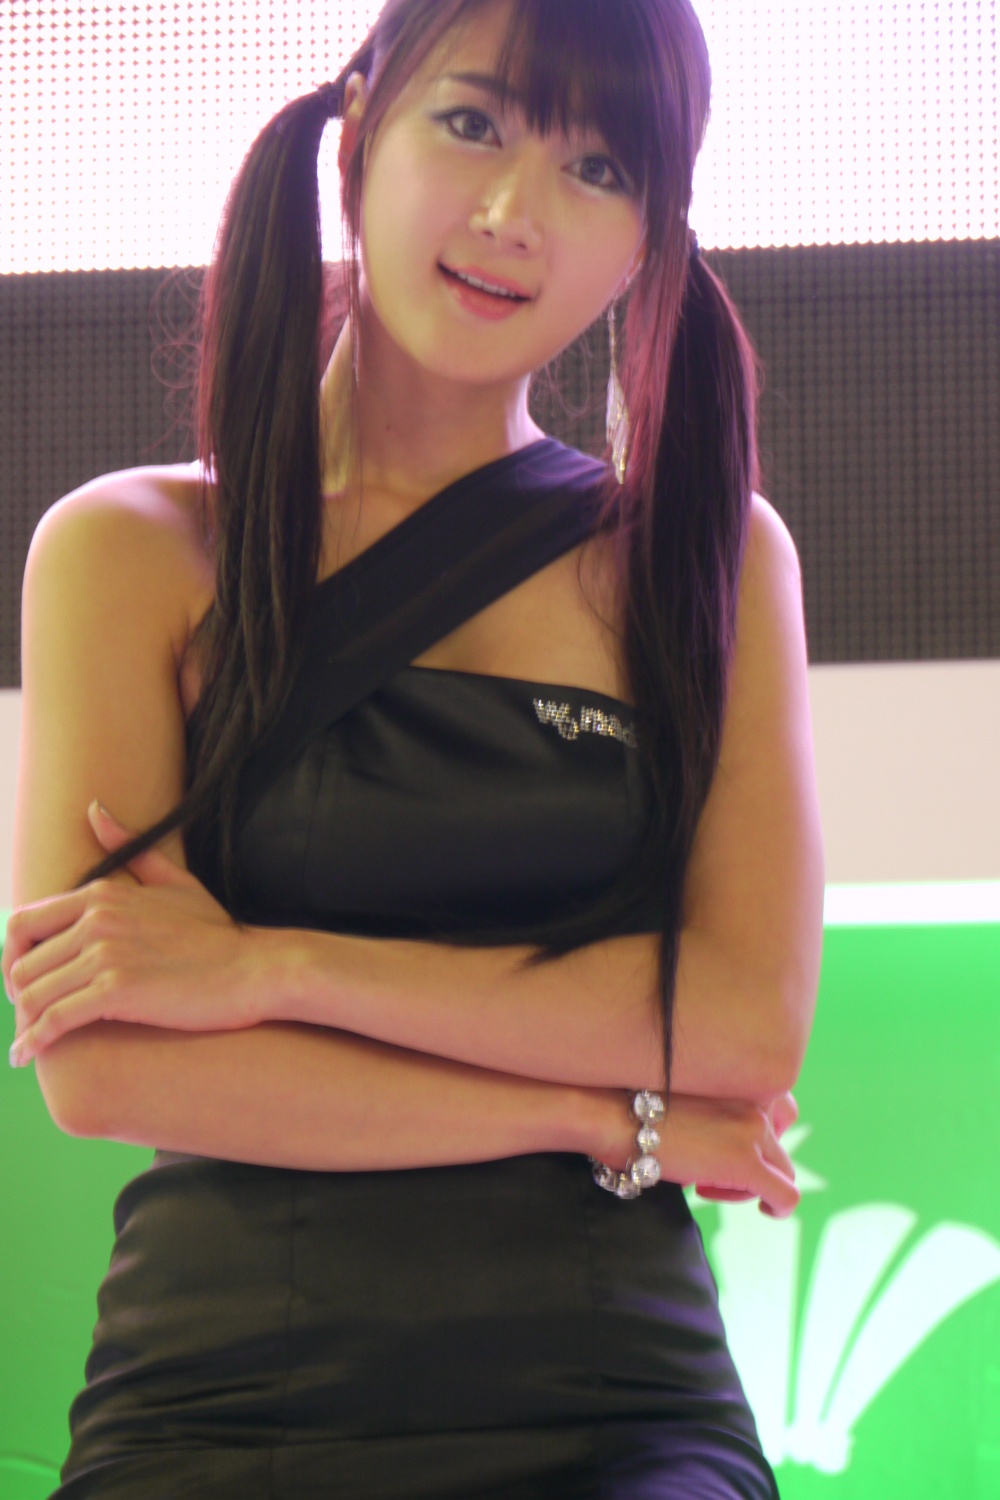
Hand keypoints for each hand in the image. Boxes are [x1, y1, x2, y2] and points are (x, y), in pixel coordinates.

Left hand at [5, 801, 261, 1065]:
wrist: (254, 970)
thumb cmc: (218, 934)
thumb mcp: (175, 882)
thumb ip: (132, 847)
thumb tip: (94, 810)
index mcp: (102, 894)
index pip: (24, 922)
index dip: (13, 955)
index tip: (22, 978)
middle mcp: (97, 920)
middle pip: (23, 962)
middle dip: (18, 994)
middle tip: (26, 1018)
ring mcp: (106, 955)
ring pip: (33, 994)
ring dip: (22, 1023)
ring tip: (26, 1042)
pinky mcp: (116, 992)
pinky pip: (54, 1020)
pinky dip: (33, 1042)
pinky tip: (26, 1056)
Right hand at [594, 1089, 799, 1218]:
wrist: (615, 1114)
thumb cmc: (634, 1108)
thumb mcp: (686, 1100)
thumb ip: (713, 1115)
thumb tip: (717, 1145)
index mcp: (740, 1079)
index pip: (779, 1107)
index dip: (757, 1135)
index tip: (725, 1147)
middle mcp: (754, 1100)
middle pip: (780, 1140)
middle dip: (754, 1161)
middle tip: (714, 1173)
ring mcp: (754, 1131)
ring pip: (781, 1170)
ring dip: (751, 1182)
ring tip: (709, 1185)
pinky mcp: (747, 1163)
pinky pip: (786, 1195)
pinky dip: (778, 1207)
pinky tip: (763, 1210)